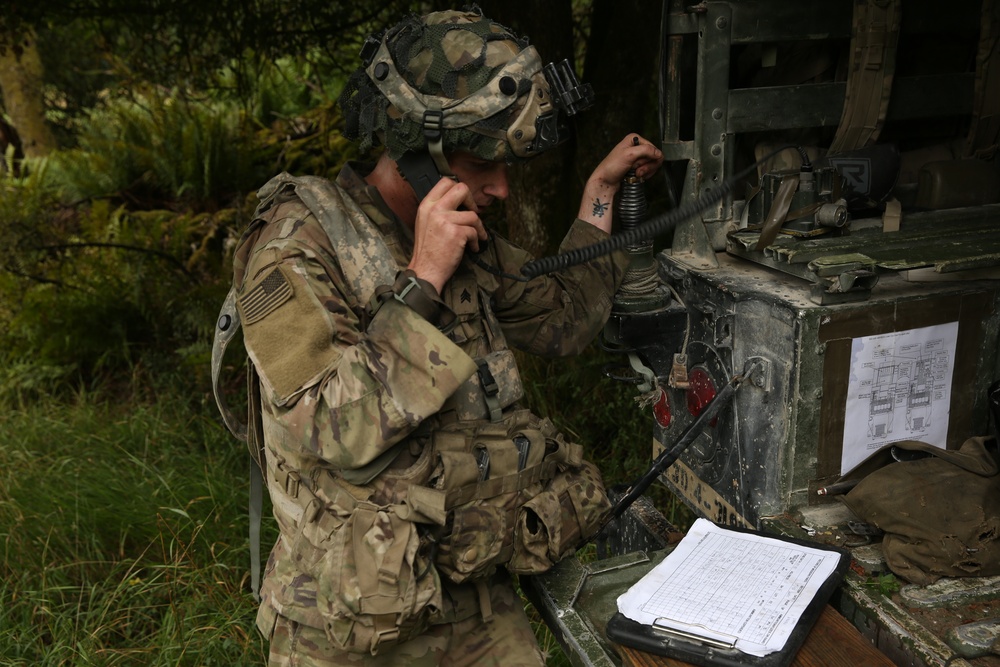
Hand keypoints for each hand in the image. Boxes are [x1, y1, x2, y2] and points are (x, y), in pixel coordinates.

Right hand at [407, 177, 486, 292]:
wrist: (425, 270)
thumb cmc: (428, 250)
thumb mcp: (426, 222)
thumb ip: (438, 209)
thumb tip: (459, 201)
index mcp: (426, 205)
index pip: (445, 181)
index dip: (459, 189)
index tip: (464, 202)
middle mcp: (434, 209)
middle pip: (461, 188)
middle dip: (472, 201)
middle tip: (473, 213)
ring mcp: (445, 220)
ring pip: (472, 215)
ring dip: (478, 228)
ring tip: (475, 238)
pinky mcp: (455, 232)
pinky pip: (474, 231)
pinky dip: (476, 241)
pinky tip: (472, 248)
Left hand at [579, 134, 663, 232]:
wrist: (605, 181)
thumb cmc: (611, 167)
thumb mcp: (629, 155)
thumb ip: (645, 151)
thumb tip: (659, 153)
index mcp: (635, 139)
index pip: (654, 149)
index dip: (649, 159)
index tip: (638, 164)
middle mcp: (637, 146)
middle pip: (654, 157)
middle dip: (646, 166)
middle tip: (636, 170)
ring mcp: (637, 157)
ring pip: (652, 165)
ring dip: (645, 172)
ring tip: (635, 174)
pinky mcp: (637, 166)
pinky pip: (648, 171)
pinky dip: (644, 175)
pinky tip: (636, 176)